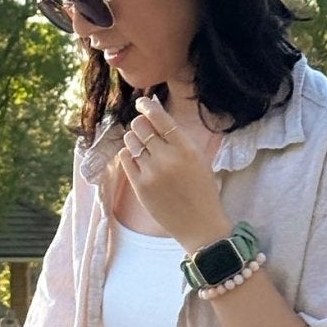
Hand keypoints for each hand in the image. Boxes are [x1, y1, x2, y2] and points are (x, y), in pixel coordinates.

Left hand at [118, 93, 231, 249]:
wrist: (199, 224)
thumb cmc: (202, 190)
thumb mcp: (198, 159)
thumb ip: (179, 140)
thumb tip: (156, 117)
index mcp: (187, 149)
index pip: (160, 118)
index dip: (147, 106)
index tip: (142, 102)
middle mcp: (167, 158)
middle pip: (140, 126)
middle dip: (140, 124)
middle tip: (144, 129)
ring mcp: (151, 172)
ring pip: (130, 141)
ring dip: (134, 139)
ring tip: (143, 147)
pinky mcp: (139, 186)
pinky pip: (125, 158)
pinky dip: (128, 154)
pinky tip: (137, 158)